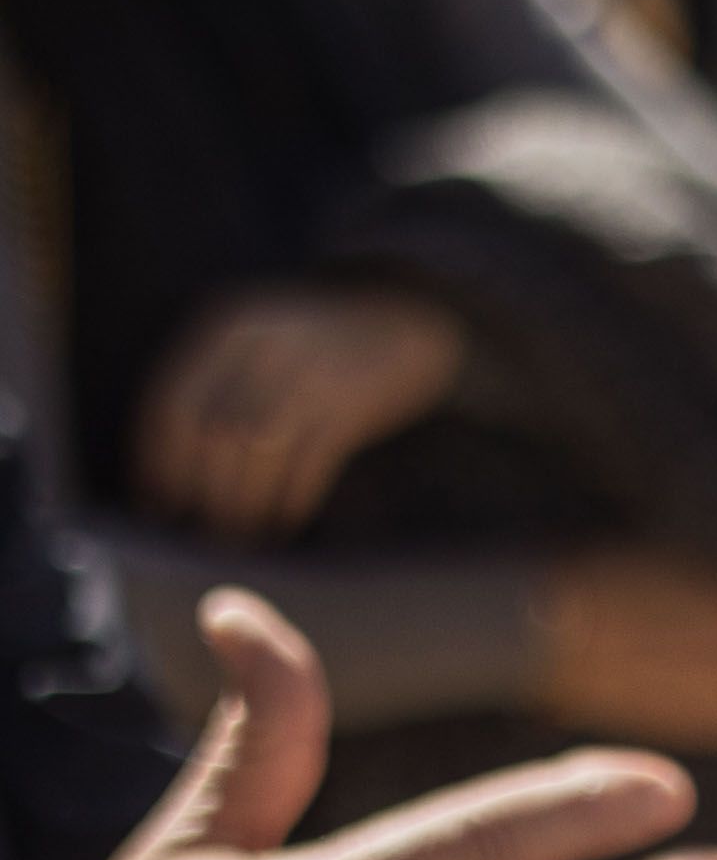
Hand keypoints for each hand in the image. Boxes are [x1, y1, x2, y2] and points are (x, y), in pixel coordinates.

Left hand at [132, 286, 466, 541]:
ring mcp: (314, 369)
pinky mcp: (355, 400)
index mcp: (231, 329)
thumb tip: (171, 472)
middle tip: (208, 533)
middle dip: (207, 491)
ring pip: (259, 449)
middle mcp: (267, 344)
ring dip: (247, 502)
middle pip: (216, 431)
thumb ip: (218, 388)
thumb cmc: (319, 352)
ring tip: (245, 535)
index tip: (162, 505)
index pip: (175, 403)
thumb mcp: (259, 348)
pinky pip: (311, 459)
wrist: (411, 325)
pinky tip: (287, 521)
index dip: (161, 461)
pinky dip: (293, 498)